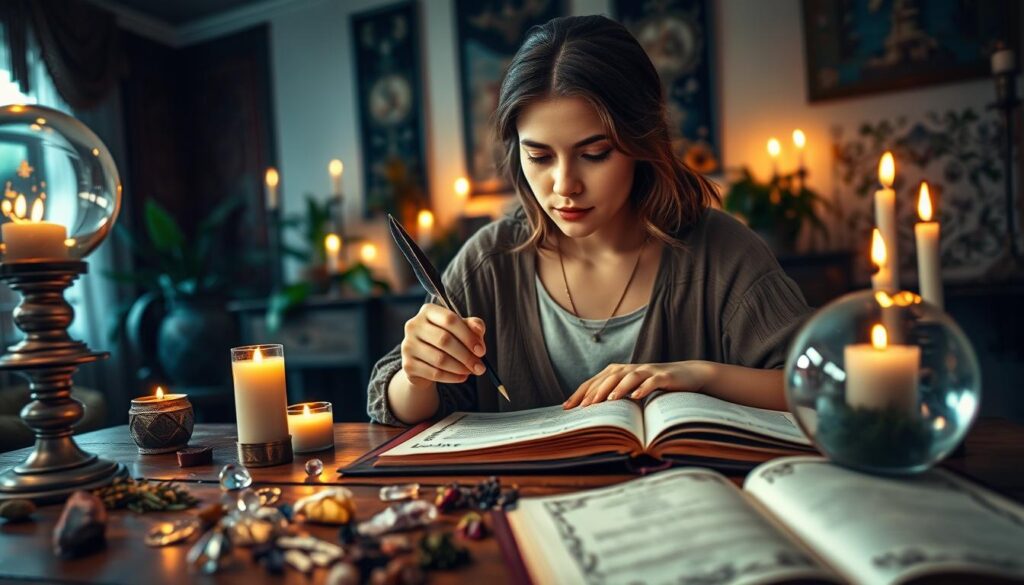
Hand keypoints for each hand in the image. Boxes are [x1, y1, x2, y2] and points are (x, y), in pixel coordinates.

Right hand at [400, 304, 486, 388]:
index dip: (468, 336)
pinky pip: (434, 373)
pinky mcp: (407, 365)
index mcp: (428, 311)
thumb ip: (472, 325)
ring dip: (460, 368)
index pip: (450, 319)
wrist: (424, 360)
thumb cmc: (446, 340)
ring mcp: (408, 345)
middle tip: (480, 366)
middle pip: (444, 340)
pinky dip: (452, 377)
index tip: (481, 351)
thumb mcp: (461, 329)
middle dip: (466, 356)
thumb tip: (479, 329)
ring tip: (471, 371)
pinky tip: (461, 377)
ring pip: (440, 359)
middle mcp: (413, 325)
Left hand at [563, 361, 714, 408]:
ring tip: (609, 400)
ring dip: (618, 388)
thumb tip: (591, 414)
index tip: (566, 407)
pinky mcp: (663, 376)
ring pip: (629, 377)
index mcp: (619, 372)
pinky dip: (644, 387)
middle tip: (585, 407)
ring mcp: (647, 371)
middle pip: (609, 377)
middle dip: (596, 392)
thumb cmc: (655, 385)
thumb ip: (614, 397)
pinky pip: (652, 381)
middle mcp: (630, 369)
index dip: (580, 393)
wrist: (687, 375)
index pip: (594, 381)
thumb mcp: (632, 390)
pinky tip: (637, 396)